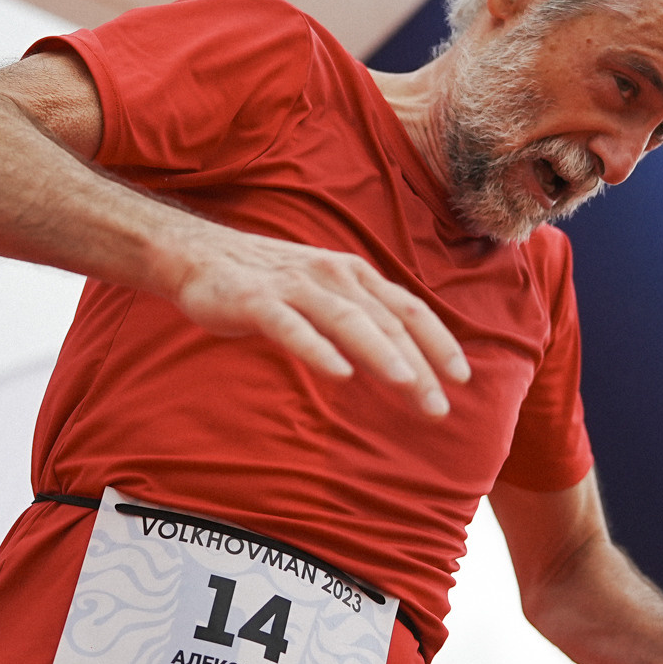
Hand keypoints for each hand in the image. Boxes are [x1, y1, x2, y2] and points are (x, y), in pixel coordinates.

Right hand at [157, 215, 468, 415]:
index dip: (439, 342)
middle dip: (419, 363)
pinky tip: (339, 373)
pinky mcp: (256, 301)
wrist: (199, 257)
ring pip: (348, 320)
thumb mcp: (324, 296)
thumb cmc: (269, 284)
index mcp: (354, 275)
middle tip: (441, 406)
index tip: (463, 378)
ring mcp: (295, 286)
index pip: (409, 309)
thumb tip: (405, 367)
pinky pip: (292, 328)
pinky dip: (318, 349)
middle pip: (386, 321)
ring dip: (381, 353)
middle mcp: (333, 276)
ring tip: (407, 383)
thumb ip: (362, 324)